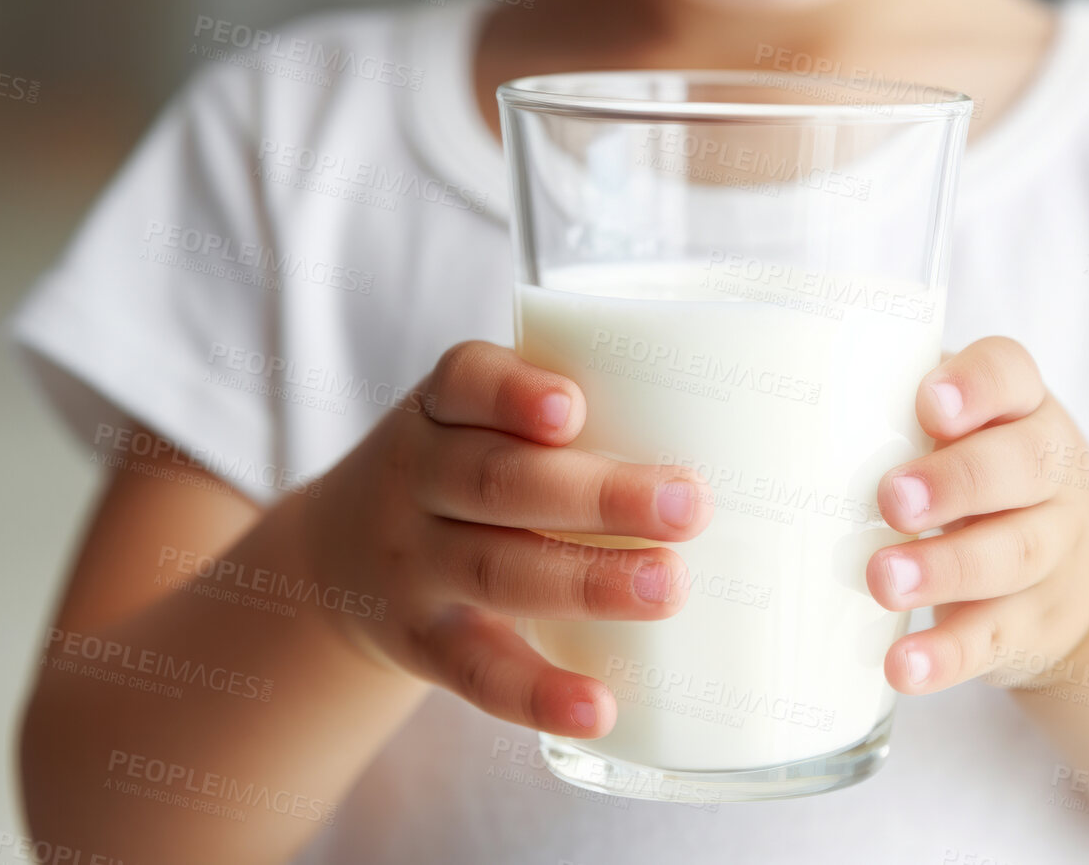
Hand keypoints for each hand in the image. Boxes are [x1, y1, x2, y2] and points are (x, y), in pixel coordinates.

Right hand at [292, 341, 712, 737]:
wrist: (332, 561)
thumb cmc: (463, 475)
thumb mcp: (478, 425)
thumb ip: (575, 419)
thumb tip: (757, 433)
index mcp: (442, 410)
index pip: (464, 381)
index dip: (514, 393)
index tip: (572, 410)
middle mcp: (414, 480)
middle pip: (500, 483)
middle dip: (599, 495)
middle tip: (690, 503)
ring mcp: (413, 566)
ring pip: (496, 571)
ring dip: (588, 582)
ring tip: (671, 588)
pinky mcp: (419, 643)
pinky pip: (477, 670)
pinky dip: (538, 693)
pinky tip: (599, 707)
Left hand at [869, 337, 1088, 693]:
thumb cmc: (989, 478)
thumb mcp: (971, 431)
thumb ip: (897, 413)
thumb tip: (766, 420)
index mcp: (1022, 409)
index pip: (1012, 375)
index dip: (977, 386)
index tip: (930, 404)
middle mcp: (1051, 474)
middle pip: (1023, 466)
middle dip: (957, 481)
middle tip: (891, 500)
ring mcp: (1051, 553)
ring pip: (1011, 555)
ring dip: (944, 569)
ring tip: (883, 580)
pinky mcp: (1030, 625)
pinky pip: (992, 640)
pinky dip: (947, 657)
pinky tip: (903, 666)